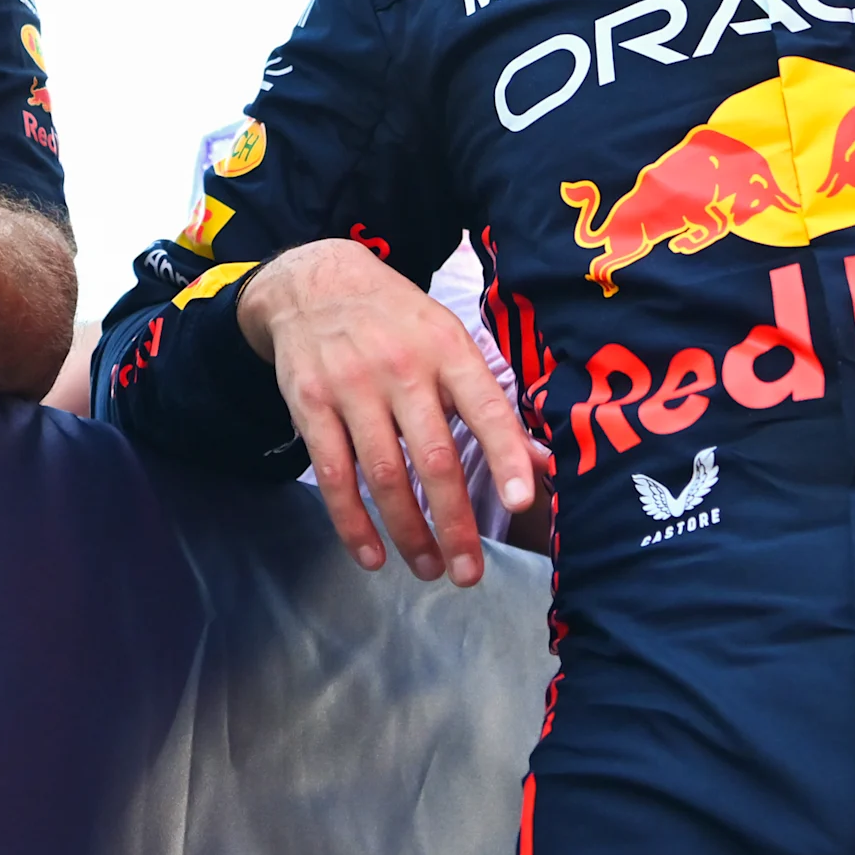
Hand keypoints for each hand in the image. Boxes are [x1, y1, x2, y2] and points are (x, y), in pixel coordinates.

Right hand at [237, 236, 538, 588]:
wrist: (314, 282)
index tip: (522, 500)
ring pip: (385, 475)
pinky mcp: (311, 406)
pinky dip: (352, 523)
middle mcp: (401, 368)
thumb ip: (492, 405)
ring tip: (429, 568)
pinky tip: (372, 554)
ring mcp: (351, 387)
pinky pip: (334, 476)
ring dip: (409, 532)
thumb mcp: (450, 342)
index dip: (507, 455)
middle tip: (470, 572)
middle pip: (434, 457)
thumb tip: (544, 464)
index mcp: (447, 349)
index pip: (485, 407)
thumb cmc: (397, 321)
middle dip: (455, 522)